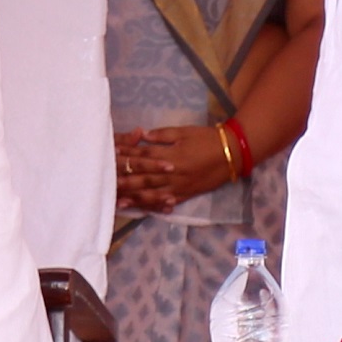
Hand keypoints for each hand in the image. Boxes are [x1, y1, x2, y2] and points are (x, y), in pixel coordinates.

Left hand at [116, 125, 235, 212]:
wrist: (232, 153)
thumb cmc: (207, 139)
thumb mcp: (185, 131)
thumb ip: (163, 135)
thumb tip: (144, 136)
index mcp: (171, 155)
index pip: (144, 156)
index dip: (128, 156)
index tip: (113, 156)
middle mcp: (172, 173)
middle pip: (144, 178)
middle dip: (126, 181)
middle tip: (109, 184)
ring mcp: (179, 186)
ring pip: (153, 194)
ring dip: (135, 198)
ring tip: (119, 202)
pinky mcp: (186, 194)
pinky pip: (167, 202)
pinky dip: (155, 206)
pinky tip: (144, 209)